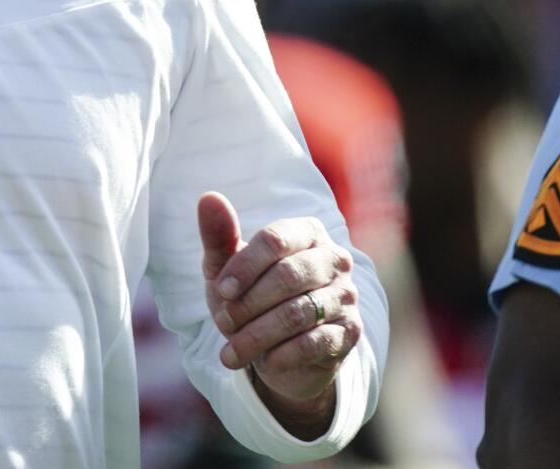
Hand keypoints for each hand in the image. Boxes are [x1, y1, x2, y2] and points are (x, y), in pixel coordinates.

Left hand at [197, 191, 361, 433]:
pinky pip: (316, 342)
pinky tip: (265, 362)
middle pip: (288, 275)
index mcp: (305, 232)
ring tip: (232, 351)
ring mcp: (346, 296)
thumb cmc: (249, 297)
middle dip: (249, 303)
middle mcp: (334, 259)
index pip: (275, 240)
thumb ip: (218, 235)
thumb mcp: (226, 269)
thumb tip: (208, 197)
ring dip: (258, 334)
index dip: (243, 267)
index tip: (221, 291)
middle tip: (224, 322)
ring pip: (299, 312)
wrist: (277, 350)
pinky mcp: (351, 332)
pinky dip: (283, 354)